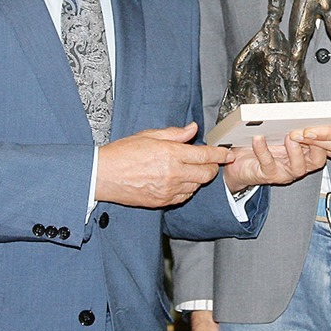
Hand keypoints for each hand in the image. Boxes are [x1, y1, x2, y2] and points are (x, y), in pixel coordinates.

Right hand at [96, 123, 230, 206]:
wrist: (103, 176)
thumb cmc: (123, 153)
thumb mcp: (149, 135)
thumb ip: (175, 134)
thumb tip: (192, 129)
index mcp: (171, 154)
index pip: (205, 155)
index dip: (220, 155)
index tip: (226, 154)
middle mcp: (173, 174)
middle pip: (206, 174)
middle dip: (212, 168)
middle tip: (209, 162)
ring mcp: (168, 190)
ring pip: (197, 186)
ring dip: (198, 178)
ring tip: (189, 169)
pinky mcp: (162, 201)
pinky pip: (184, 196)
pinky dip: (187, 189)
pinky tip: (179, 180)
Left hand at [224, 133, 326, 194]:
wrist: (239, 165)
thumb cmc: (259, 148)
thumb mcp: (276, 133)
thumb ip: (287, 123)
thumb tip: (298, 108)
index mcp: (303, 153)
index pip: (322, 147)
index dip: (324, 137)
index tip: (321, 123)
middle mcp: (297, 164)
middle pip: (317, 160)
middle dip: (315, 145)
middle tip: (306, 131)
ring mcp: (284, 172)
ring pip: (298, 167)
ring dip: (295, 151)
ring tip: (289, 136)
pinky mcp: (268, 175)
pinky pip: (268, 163)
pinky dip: (263, 149)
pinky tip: (258, 138)